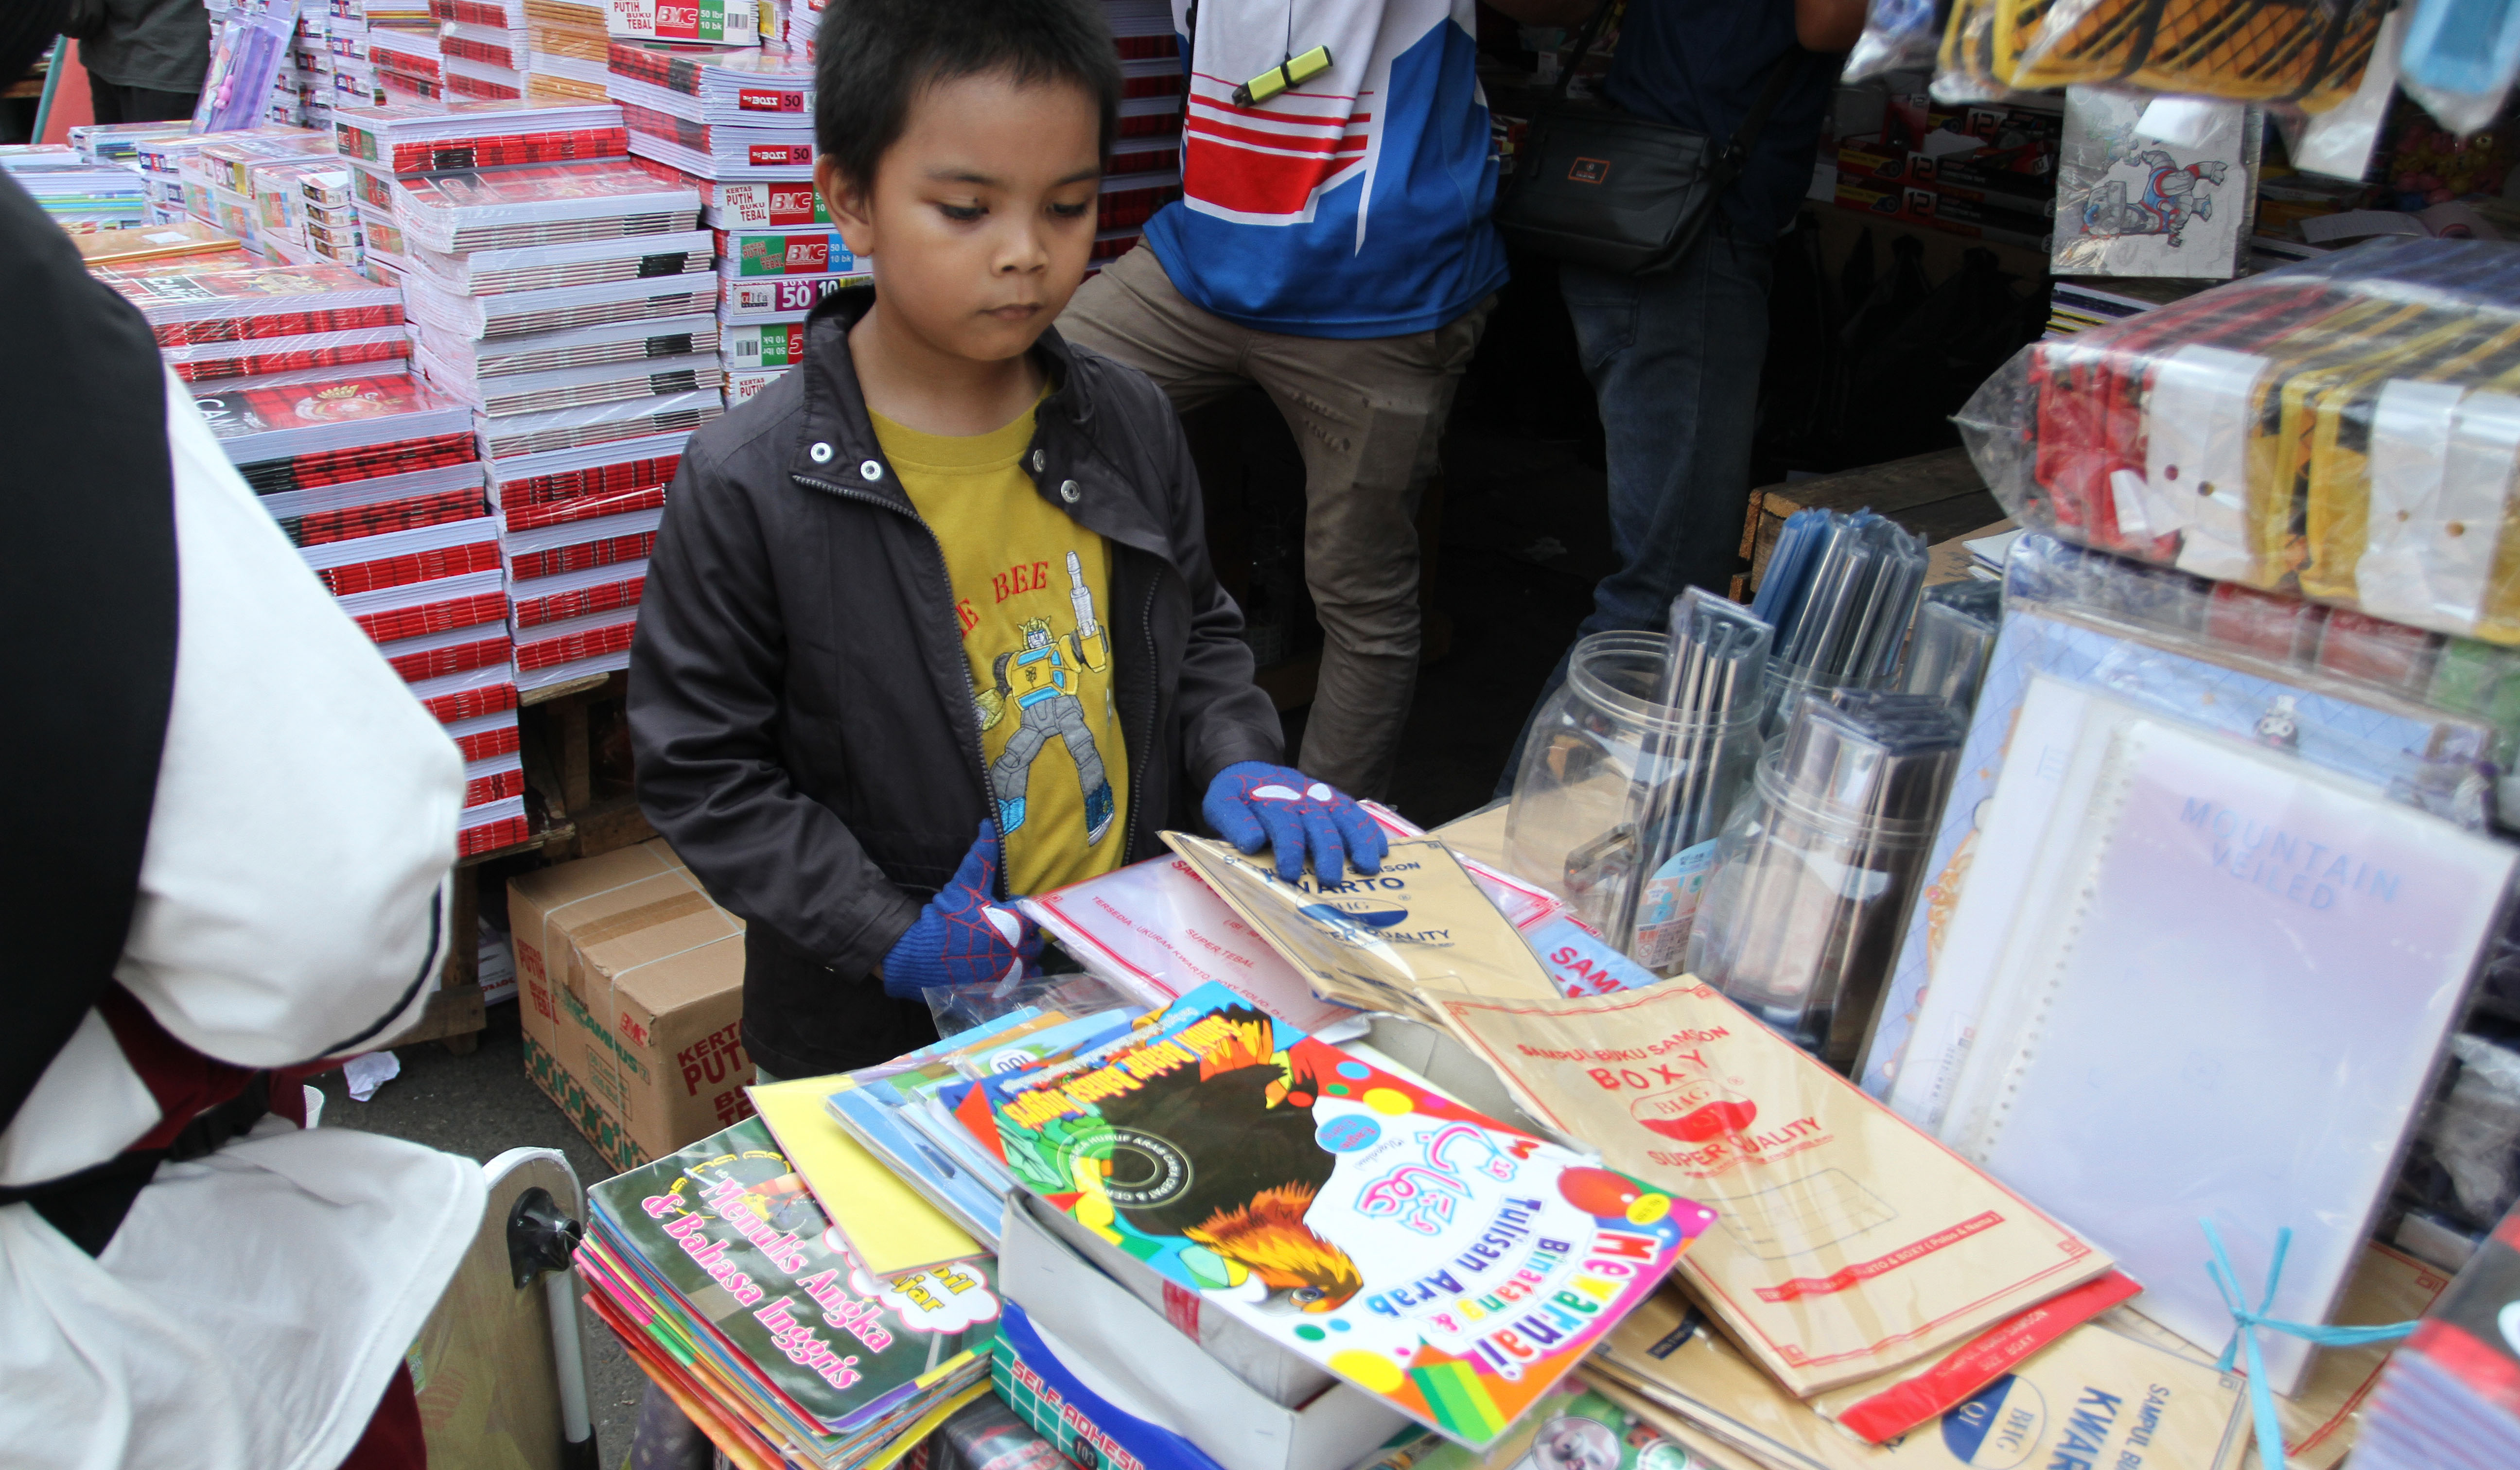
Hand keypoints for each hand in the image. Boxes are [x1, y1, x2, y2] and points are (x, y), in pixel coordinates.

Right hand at [879, 821, 1040, 998]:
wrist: (916, 957)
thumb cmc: (944, 919)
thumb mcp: (964, 885)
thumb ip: (981, 856)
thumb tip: (988, 824)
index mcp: (1014, 924)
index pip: (1034, 915)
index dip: (1022, 912)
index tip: (1010, 912)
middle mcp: (1017, 951)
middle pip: (1034, 942)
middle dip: (1024, 935)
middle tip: (1006, 931)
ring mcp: (1009, 975)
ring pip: (1031, 965)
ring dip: (1024, 958)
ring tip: (1007, 952)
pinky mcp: (998, 992)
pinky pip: (1021, 986)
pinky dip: (1017, 979)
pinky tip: (1003, 972)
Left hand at [1202, 762, 1388, 883]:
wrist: (1253, 770)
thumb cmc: (1238, 798)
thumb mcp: (1222, 805)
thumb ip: (1233, 823)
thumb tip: (1253, 842)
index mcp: (1270, 800)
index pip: (1283, 824)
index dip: (1288, 848)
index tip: (1289, 873)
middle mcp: (1300, 797)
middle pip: (1318, 824)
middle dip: (1326, 853)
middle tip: (1330, 881)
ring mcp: (1320, 797)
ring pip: (1343, 818)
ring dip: (1357, 843)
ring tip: (1367, 868)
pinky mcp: (1333, 799)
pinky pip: (1355, 813)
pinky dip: (1369, 831)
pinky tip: (1383, 850)